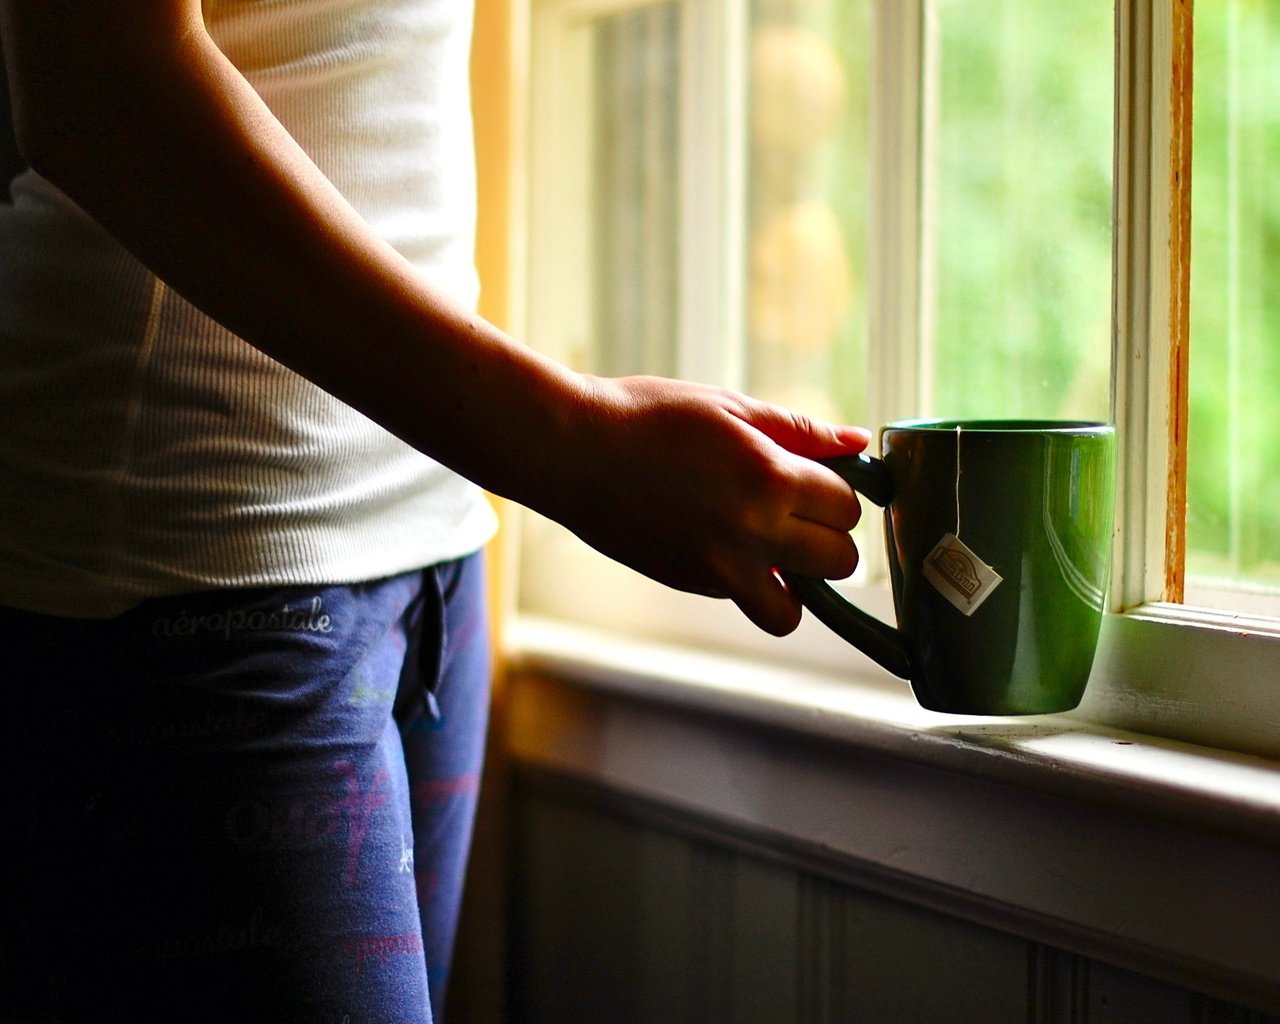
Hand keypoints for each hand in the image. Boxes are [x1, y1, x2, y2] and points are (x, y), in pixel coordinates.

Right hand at [540, 374, 870, 635]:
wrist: (572, 450)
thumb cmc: (647, 415)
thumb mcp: (729, 407)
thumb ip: (799, 430)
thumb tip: (857, 443)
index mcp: (770, 478)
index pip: (847, 508)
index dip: (838, 493)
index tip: (816, 481)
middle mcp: (753, 532)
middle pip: (840, 562)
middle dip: (828, 537)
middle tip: (797, 512)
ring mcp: (720, 568)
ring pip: (795, 609)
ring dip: (795, 583)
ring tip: (769, 547)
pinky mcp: (691, 584)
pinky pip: (745, 602)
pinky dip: (748, 583)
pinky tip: (720, 540)